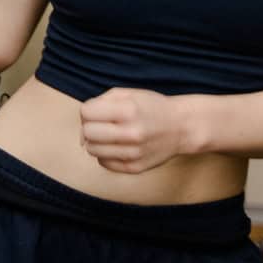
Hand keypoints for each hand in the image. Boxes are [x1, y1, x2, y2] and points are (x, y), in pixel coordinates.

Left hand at [78, 88, 192, 175]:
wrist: (181, 127)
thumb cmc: (150, 107)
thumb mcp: (128, 94)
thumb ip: (99, 103)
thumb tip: (81, 132)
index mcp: (129, 110)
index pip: (86, 113)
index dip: (89, 110)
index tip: (100, 111)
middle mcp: (132, 133)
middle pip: (87, 133)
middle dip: (90, 126)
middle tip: (103, 124)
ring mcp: (134, 153)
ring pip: (92, 150)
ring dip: (96, 142)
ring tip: (111, 135)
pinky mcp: (135, 168)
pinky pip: (104, 163)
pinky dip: (106, 154)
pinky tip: (118, 146)